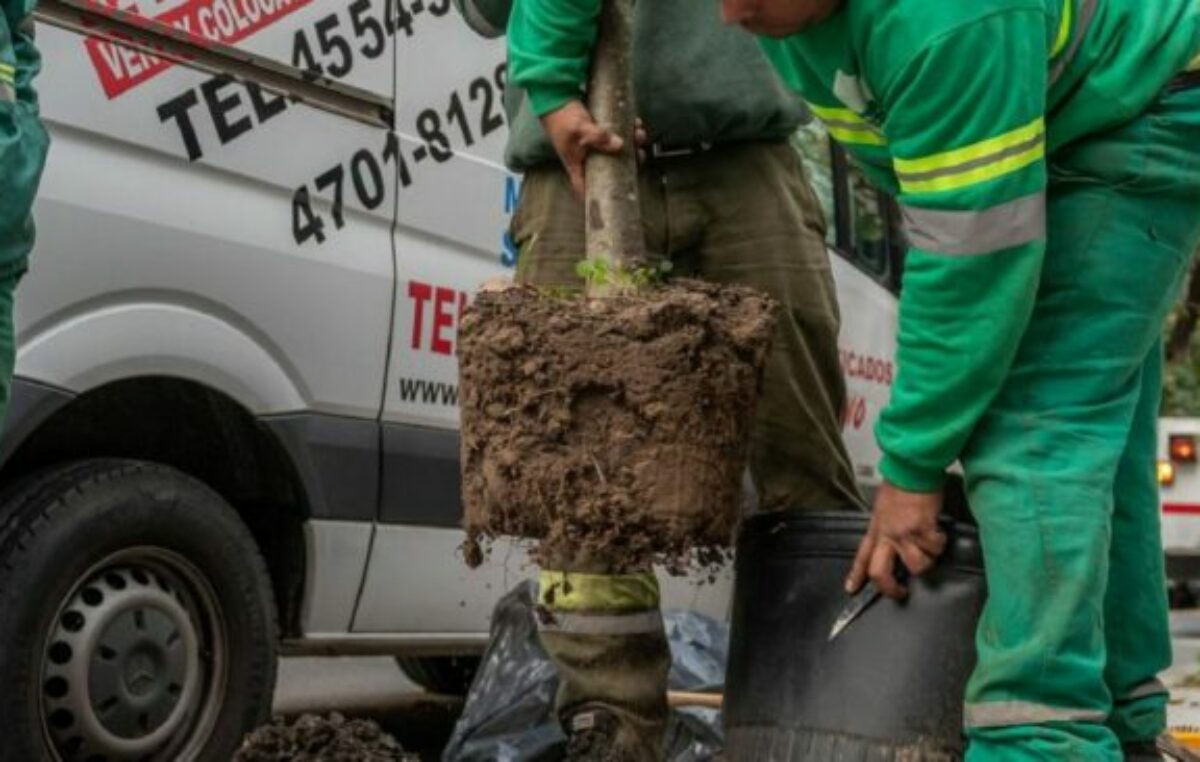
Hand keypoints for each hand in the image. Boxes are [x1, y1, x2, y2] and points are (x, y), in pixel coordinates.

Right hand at [540, 101, 646, 197]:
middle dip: (629, 163)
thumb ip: (597, 137)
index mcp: (578, 167)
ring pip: (618, 153)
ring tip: (639, 134)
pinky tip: (634, 123)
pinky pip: (619, 136)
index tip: (617, 198)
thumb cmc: (561, 119)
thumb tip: (620, 145)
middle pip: (612, 171)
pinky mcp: (601, 134)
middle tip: (639, 153)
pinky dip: (628, 131)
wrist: (556, 98)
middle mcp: (589, 161)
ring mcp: (596, 148)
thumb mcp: (578, 129)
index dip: (600, 198)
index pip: (587, 190)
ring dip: (633, 145)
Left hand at [847, 481, 945, 599]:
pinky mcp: (922, 529)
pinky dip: (940, 543)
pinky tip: (938, 531)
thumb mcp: (883, 509)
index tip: (851, 589)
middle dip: (890, 588)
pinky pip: (935, 548)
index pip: (861, 556)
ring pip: (916, 566)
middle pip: (880, 572)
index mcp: (876, 529)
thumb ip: (885, 528)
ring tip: (930, 546)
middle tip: (900, 591)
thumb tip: (891, 541)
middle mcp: (887, 535)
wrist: (912, 469)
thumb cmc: (900, 486)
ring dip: (927, 560)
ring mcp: (904, 534)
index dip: (856, 575)